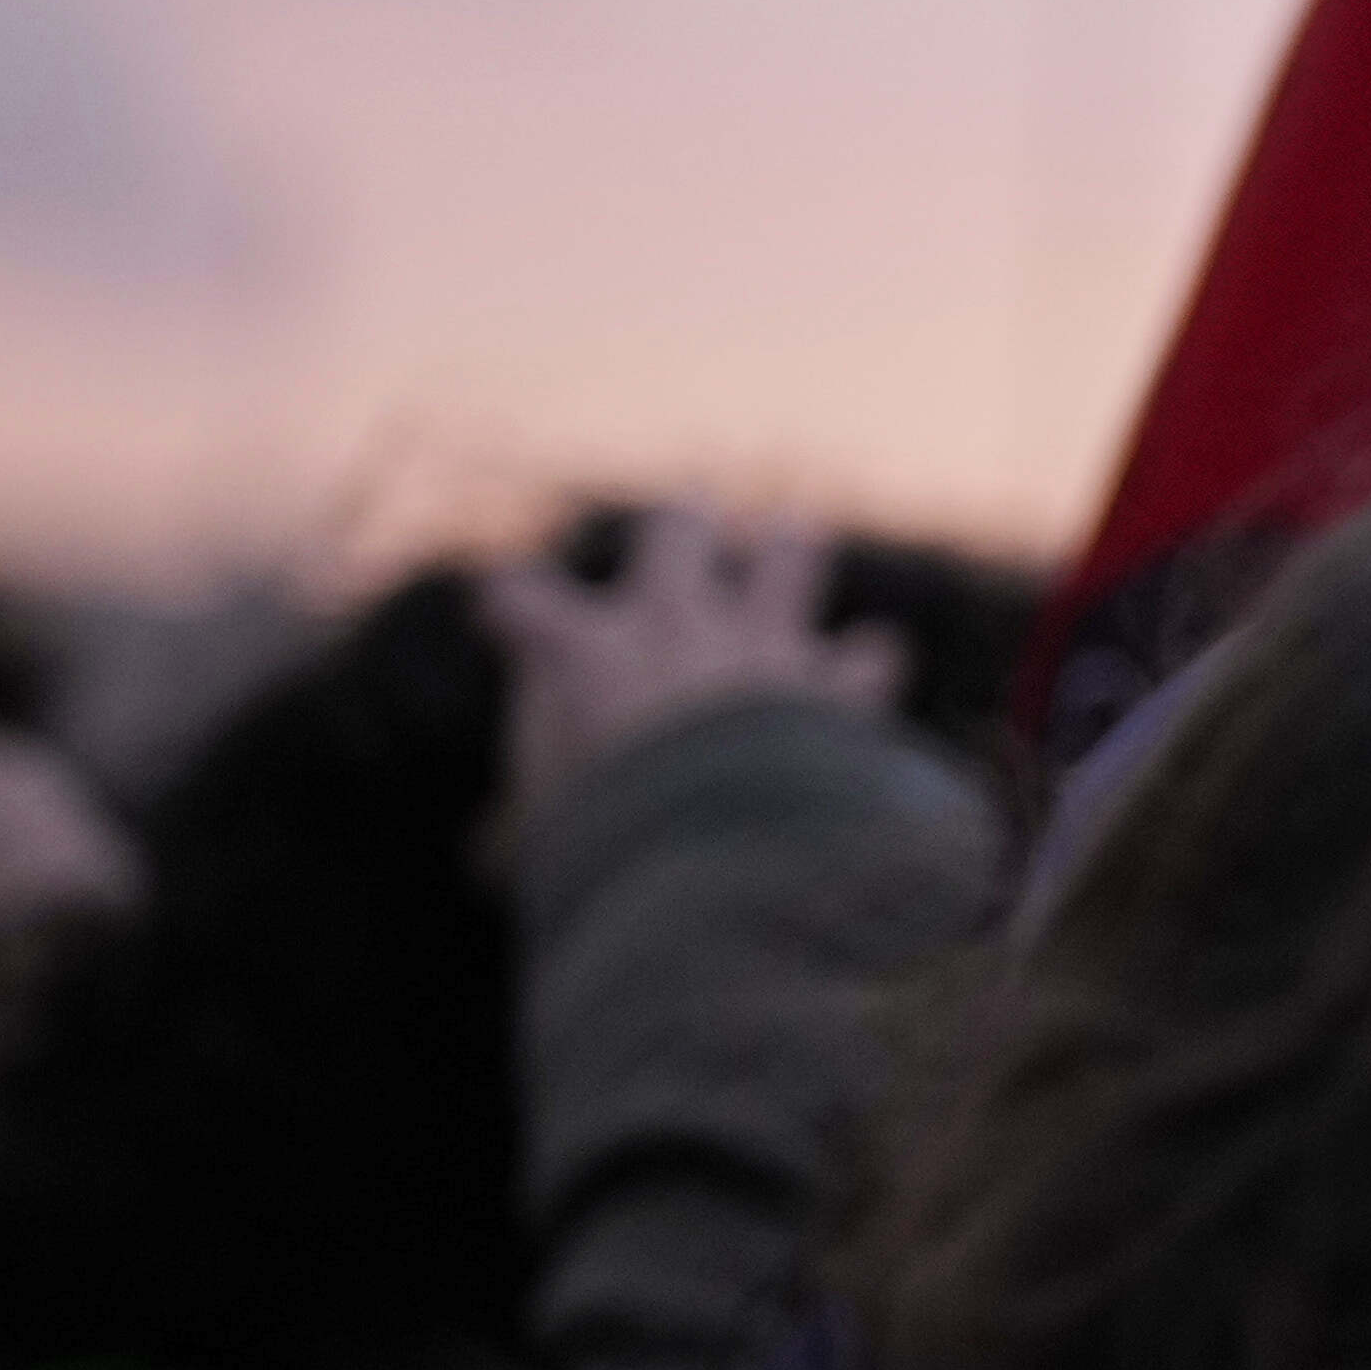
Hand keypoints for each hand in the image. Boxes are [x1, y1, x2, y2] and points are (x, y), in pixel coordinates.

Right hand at [478, 502, 896, 856]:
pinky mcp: (837, 686)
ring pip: (788, 557)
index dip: (513, 603)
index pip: (523, 600)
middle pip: (676, 534)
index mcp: (579, 649)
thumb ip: (537, 806)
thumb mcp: (544, 818)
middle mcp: (672, 622)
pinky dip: (870, 662)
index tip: (506, 610)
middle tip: (689, 514)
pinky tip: (877, 660)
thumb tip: (493, 855)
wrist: (719, 838)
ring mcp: (761, 643)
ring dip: (790, 551)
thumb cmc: (605, 833)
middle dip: (684, 526)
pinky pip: (870, 657)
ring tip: (790, 535)